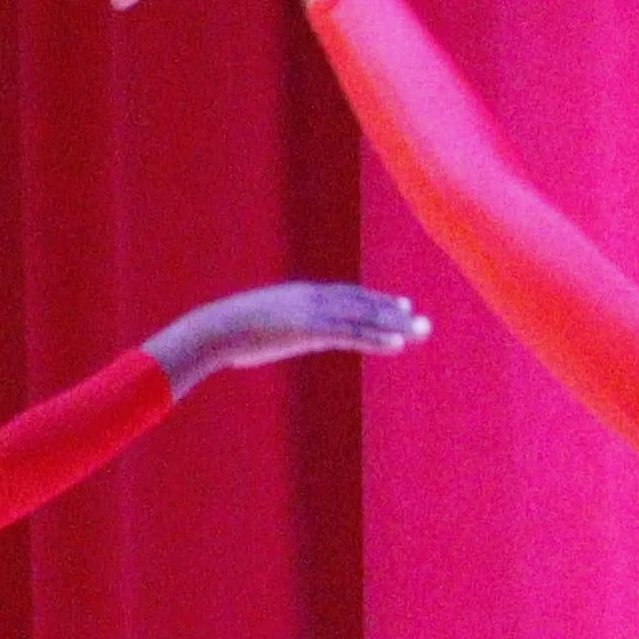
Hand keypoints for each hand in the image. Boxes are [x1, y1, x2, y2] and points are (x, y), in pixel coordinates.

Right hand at [146, 281, 431, 390]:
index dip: (376, 301)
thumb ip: (272, 327)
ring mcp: (313, 313)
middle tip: (424, 322)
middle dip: (395, 313)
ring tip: (422, 333)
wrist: (214, 329)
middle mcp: (313, 298)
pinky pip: (351, 334)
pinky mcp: (310, 330)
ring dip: (396, 326)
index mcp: (302, 295)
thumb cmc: (226, 332)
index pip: (348, 296)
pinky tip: (398, 344)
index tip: (401, 305)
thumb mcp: (255, 326)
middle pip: (363, 304)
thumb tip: (268, 336)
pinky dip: (376, 337)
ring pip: (364, 317)